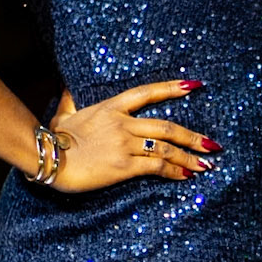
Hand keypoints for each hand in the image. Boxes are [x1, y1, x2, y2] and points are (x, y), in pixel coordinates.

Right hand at [48, 80, 218, 190]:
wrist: (49, 158)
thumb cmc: (53, 138)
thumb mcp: (64, 113)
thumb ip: (70, 100)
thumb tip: (66, 88)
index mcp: (111, 107)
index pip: (148, 92)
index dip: (173, 88)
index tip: (195, 85)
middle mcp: (123, 123)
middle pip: (167, 126)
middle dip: (192, 137)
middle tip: (212, 145)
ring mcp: (125, 144)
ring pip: (166, 148)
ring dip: (189, 158)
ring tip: (206, 165)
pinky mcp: (125, 166)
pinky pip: (157, 167)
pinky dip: (175, 171)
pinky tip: (187, 176)